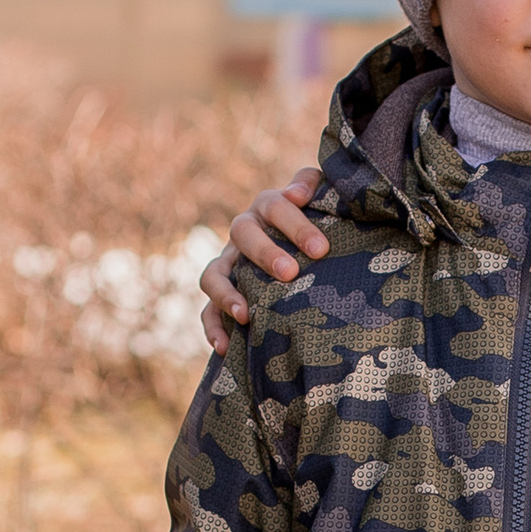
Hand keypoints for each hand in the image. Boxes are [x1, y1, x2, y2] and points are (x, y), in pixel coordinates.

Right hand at [200, 170, 326, 353]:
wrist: (309, 251)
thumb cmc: (320, 224)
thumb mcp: (322, 200)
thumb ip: (313, 184)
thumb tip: (297, 193)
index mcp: (268, 206)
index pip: (275, 206)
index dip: (295, 225)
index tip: (320, 249)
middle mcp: (243, 232)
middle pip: (242, 234)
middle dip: (264, 253)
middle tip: (289, 274)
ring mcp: (230, 264)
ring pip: (213, 274)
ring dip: (226, 293)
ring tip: (246, 314)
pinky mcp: (223, 294)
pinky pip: (208, 311)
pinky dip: (213, 327)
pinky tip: (224, 347)